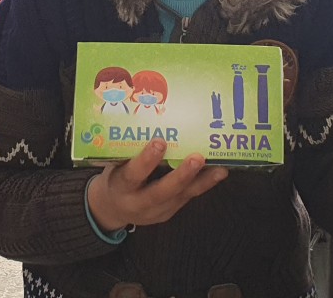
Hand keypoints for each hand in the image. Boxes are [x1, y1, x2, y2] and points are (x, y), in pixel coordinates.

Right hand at [86, 138, 227, 232]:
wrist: (112, 208)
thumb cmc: (116, 176)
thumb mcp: (115, 164)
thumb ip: (129, 151)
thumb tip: (150, 119)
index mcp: (120, 186)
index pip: (132, 174)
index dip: (146, 160)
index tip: (159, 142)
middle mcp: (137, 202)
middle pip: (161, 191)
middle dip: (180, 175)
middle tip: (197, 158)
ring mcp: (156, 210)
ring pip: (180, 196)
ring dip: (201, 182)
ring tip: (219, 169)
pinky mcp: (169, 212)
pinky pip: (188, 197)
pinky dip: (204, 184)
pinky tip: (219, 173)